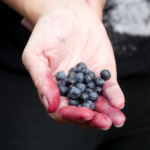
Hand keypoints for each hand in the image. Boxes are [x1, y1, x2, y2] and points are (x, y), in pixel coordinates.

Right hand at [22, 1, 124, 129]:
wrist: (68, 16)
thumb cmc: (48, 32)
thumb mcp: (36, 55)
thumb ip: (42, 80)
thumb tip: (50, 105)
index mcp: (54, 88)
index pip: (62, 110)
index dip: (72, 115)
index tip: (84, 114)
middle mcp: (72, 89)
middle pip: (82, 110)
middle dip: (93, 119)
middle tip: (104, 123)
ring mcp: (88, 82)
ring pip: (98, 103)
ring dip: (107, 113)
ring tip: (117, 120)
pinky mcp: (101, 74)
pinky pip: (108, 88)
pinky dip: (114, 95)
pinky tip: (118, 102)